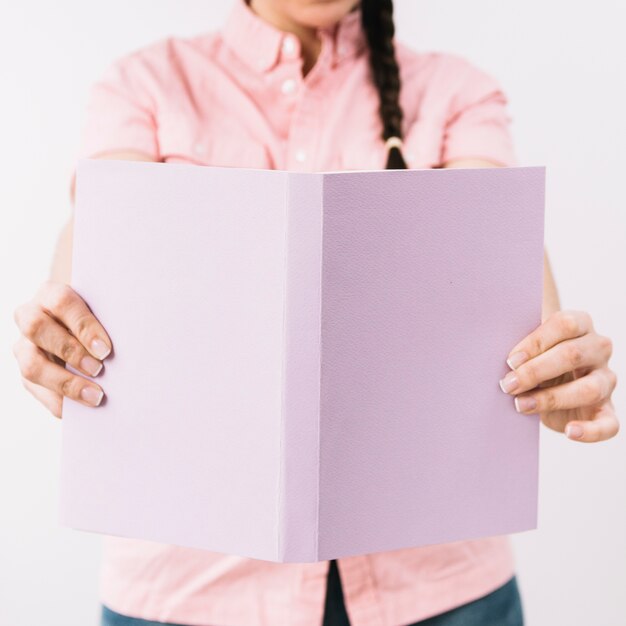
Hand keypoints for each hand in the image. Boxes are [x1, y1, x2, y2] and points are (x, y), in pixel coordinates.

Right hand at [12, 280, 111, 417]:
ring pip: (32, 364)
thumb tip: (132, 345)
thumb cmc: (98, 316)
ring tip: (95, 395)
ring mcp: (24, 344)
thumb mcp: (102, 310)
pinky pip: (35, 389)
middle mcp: (30, 315)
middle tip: (99, 369)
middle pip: (38, 329)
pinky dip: (59, 401)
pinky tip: (81, 409)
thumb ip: (109, 320)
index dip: (83, 326)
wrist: (77, 324)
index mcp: (51, 293)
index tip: (106, 349)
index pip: (62, 303)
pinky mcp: (25, 370)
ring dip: (64, 382)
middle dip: (70, 351)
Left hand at [499, 310, 618, 442]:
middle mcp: (598, 349)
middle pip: (572, 354)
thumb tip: (496, 355)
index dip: (536, 342)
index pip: (565, 324)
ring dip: (551, 398)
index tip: (510, 360)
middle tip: (507, 384)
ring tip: (521, 404)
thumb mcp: (528, 347)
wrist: (547, 384)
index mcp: (581, 324)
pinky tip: (570, 432)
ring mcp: (605, 379)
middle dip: (535, 371)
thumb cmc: (534, 358)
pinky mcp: (606, 410)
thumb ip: (520, 346)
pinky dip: (591, 431)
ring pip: (588, 388)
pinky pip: (608, 424)